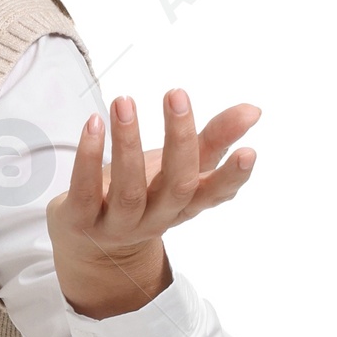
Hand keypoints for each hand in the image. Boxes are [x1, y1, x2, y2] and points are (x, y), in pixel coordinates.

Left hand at [47, 88, 259, 319]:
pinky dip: (89, 157)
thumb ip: (214, 138)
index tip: (249, 151)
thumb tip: (254, 110)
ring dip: (128, 142)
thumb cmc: (143, 193)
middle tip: (177, 95)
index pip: (215, 194)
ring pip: (130, 190)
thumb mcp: (179, 166)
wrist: (89, 242)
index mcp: (185, 204)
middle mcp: (156, 218)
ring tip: (124, 101)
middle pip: (176, 186)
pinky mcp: (82, 222)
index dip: (231, 176)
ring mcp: (119, 225)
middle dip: (179, 140)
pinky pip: (86, 191)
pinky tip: (94, 124)